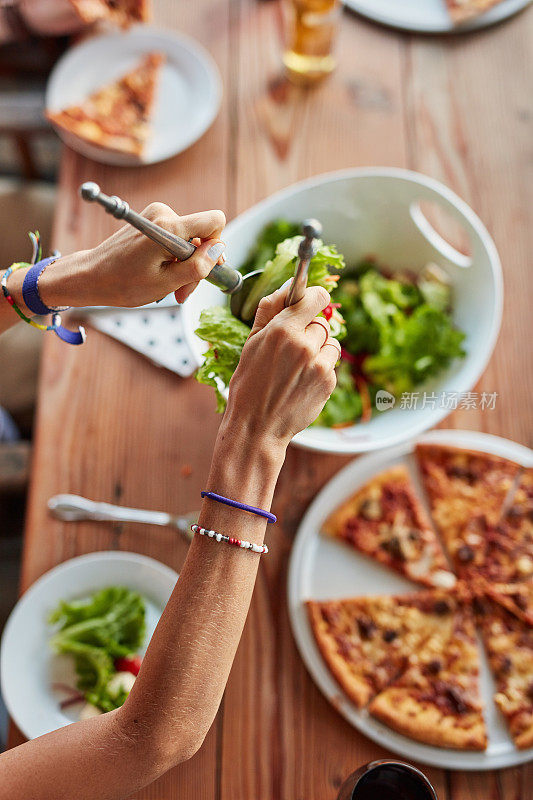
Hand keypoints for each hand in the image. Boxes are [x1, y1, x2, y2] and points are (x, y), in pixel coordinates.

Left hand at [34, 203, 225, 309]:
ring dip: (184, 266)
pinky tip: (161, 276)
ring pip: (188, 241)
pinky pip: (175, 239)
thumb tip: (219, 251)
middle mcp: (163, 214)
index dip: (217, 245)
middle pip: (201, 236)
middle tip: (182, 291)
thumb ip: (197, 267)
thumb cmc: (124, 283)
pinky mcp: (150, 221)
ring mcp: (155, 216)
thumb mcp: (167, 283)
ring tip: (170, 288)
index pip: (214, 220)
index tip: (206, 267)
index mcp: (168, 227)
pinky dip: (173, 259)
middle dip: (197, 265)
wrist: (91, 276)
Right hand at [224, 284, 339, 448]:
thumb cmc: (249, 383)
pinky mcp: (329, 382)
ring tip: (298, 366)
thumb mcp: (251, 342)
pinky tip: (301, 381)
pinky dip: (321, 368)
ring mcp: (319, 364)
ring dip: (319, 349)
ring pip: (330, 342)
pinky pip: (331, 363)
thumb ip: (269, 309)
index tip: (312, 302)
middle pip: (321, 322)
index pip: (316, 297)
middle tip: (292, 348)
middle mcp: (304, 344)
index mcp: (282, 330)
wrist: (257, 426)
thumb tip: (286, 287)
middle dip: (310, 330)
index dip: (315, 297)